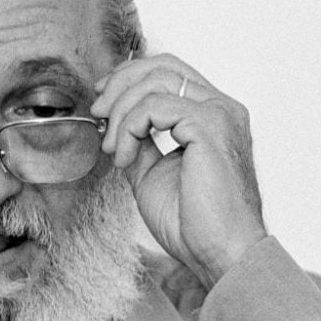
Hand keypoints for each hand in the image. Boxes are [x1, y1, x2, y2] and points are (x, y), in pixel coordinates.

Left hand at [91, 54, 266, 288]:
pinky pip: (154, 106)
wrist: (219, 254)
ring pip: (155, 82)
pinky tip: (125, 158)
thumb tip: (113, 124)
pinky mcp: (210, 126)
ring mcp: (219, 114)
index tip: (103, 99)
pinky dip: (129, 128)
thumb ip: (139, 142)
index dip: (131, 76)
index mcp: (213, 115)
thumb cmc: (194, 223)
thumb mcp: (152, 172)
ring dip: (121, 112)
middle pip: (162, 66)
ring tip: (114, 148)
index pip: (170, 71)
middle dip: (121, 84)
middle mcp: (222, 107)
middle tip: (98, 113)